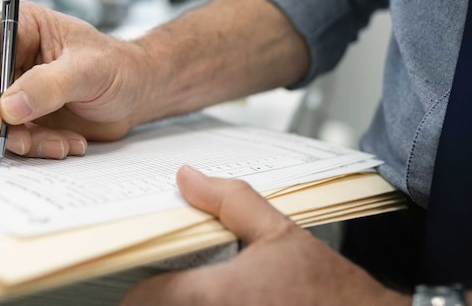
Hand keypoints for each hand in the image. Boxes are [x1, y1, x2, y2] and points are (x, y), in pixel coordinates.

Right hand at [0, 1, 147, 158]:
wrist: (137, 92)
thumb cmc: (119, 67)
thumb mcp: (91, 70)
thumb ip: (50, 84)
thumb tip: (10, 105)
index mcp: (21, 28)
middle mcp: (9, 56)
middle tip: (23, 141)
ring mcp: (11, 88)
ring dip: (19, 140)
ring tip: (60, 143)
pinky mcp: (20, 116)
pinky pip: (9, 138)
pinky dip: (34, 148)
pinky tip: (67, 143)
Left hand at [121, 166, 408, 305]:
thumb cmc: (330, 292)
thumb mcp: (280, 234)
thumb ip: (230, 202)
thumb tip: (187, 177)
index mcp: (213, 297)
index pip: (141, 299)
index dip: (146, 288)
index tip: (158, 279)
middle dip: (162, 302)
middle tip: (183, 290)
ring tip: (215, 299)